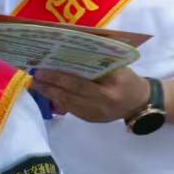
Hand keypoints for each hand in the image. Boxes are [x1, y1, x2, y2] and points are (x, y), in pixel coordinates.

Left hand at [31, 66, 149, 122]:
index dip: (59, 77)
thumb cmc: (128, 80)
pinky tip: (48, 93)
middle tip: (35, 75)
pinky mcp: (89, 119)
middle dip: (49, 85)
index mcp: (111, 89)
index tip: (43, 69)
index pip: (80, 83)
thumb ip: (98, 63)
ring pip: (67, 103)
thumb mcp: (119, 69)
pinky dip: (57, 100)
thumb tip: (69, 54)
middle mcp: (101, 104)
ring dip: (49, 93)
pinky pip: (70, 109)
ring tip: (36, 83)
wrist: (139, 103)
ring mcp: (94, 114)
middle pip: (70, 94)